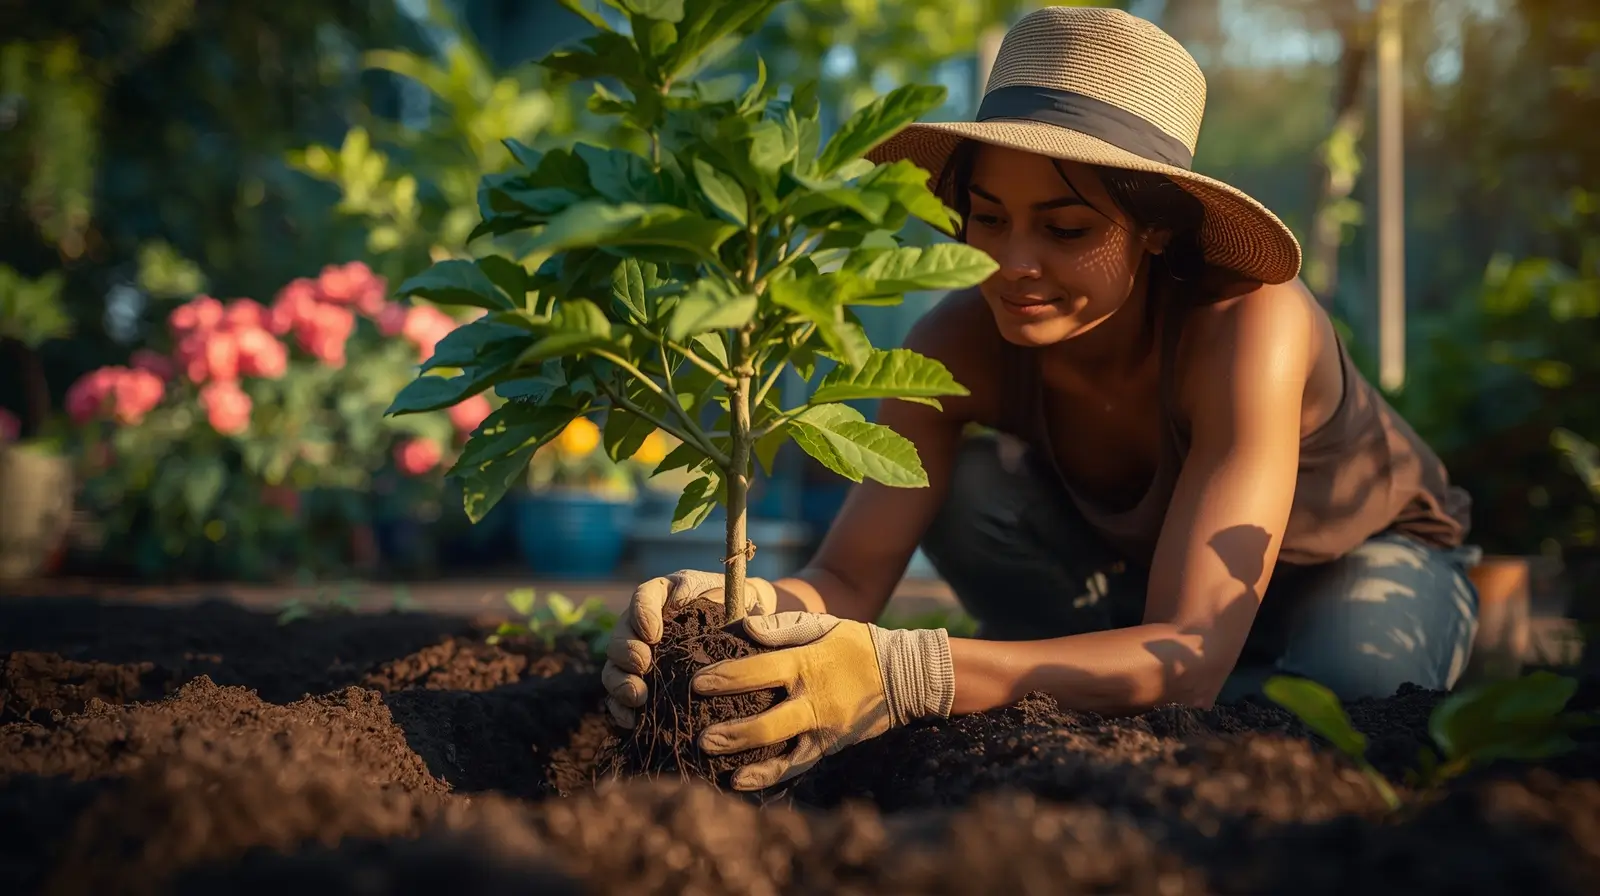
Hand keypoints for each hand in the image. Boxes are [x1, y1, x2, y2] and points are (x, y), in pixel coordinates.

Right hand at [601, 569, 777, 727]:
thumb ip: (730, 598)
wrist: (749, 636)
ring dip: (621, 683)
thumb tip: (728, 616)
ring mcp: (640, 658)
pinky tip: (632, 722)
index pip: (644, 597)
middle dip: (627, 652)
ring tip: (638, 697)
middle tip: (643, 664)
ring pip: (614, 669)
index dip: (642, 614)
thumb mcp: (741, 595)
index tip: (653, 633)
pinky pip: (620, 700)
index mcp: (666, 595)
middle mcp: (644, 625)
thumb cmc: (743, 610)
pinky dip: (621, 710)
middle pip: (621, 635)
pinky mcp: (644, 687)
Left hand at [691, 611, 954, 790]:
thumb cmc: (856, 645)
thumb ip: (783, 626)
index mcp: (808, 664)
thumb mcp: (824, 625)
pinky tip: (739, 780)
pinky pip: (796, 765)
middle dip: (732, 730)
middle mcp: (815, 700)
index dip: (727, 678)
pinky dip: (768, 774)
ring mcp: (823, 728)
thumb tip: (745, 626)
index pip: (760, 671)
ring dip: (745, 755)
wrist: (905, 675)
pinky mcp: (829, 745)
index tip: (697, 683)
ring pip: (781, 749)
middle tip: (701, 735)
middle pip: (768, 721)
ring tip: (711, 756)